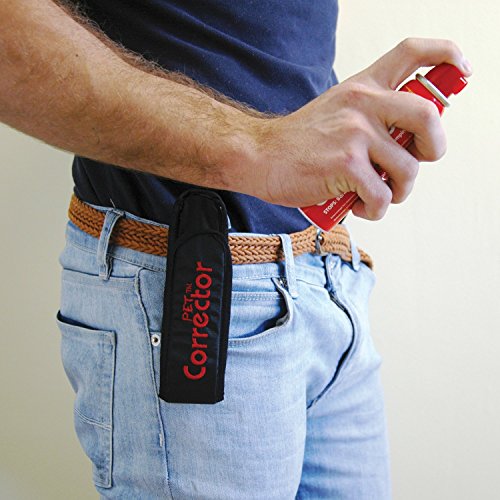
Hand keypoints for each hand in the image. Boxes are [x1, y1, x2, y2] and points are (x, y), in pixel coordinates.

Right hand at [247, 38, 472, 219]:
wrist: (258, 157)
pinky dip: (375, 209)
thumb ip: (371, 118)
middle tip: (416, 162)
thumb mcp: (336, 113)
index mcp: (362, 87)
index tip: (462, 70)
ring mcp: (355, 133)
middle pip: (429, 116)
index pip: (412, 53)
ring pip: (407, 170)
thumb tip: (408, 144)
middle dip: (434, 148)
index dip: (446, 56)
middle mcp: (363, 103)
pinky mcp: (346, 165)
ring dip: (398, 192)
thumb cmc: (298, 143)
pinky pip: (382, 196)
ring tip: (375, 194)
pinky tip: (358, 206)